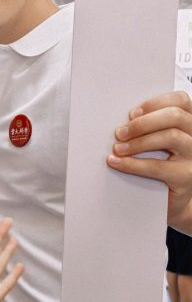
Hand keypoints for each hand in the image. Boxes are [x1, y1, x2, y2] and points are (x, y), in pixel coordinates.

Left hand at [107, 90, 191, 228]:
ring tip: (117, 148)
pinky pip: (158, 166)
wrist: (171, 201)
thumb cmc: (160, 166)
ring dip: (138, 141)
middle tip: (119, 132)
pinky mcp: (187, 176)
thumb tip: (123, 120)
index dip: (155, 103)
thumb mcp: (157, 143)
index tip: (132, 112)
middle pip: (175, 116)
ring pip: (170, 137)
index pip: (180, 100)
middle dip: (143, 122)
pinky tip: (117, 162)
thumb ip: (149, 128)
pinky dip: (133, 164)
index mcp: (191, 122)